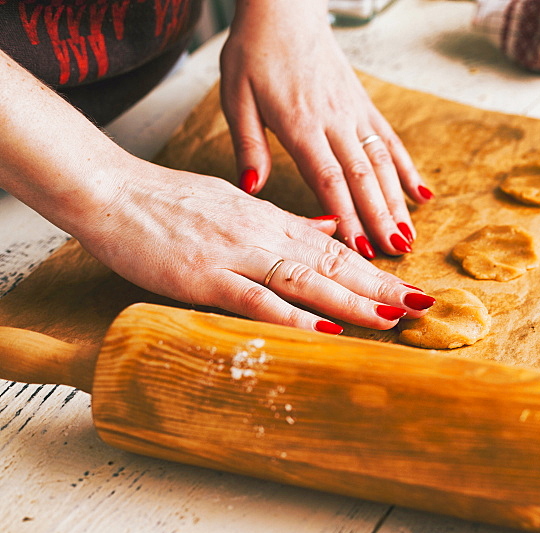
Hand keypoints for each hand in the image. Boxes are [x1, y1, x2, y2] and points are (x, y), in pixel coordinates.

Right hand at [76, 158, 434, 331]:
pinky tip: (325, 330)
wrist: (111, 191)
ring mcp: (237, 255)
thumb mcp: (238, 204)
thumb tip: (327, 227)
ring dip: (352, 301)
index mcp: (272, 221)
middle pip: (334, 263)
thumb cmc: (171, 202)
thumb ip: (285, 222)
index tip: (410, 287)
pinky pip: (258, 298)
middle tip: (423, 306)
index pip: (336, 248)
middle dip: (381, 287)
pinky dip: (294, 316)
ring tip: (391, 319)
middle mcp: (264, 235)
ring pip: (307, 280)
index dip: (376, 270)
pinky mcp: (207, 276)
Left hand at [219, 0, 432, 259]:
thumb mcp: (235, 96)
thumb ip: (248, 144)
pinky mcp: (364, 105)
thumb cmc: (254, 51)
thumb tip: (253, 187)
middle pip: (363, 177)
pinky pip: (391, 141)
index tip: (357, 248)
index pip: (328, 179)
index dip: (346, 216)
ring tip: (409, 236)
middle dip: (379, 219)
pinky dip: (407, 169)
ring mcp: (354, 113)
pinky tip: (422, 194)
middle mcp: (334, 121)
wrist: (284, 7)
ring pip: (382, 164)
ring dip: (397, 203)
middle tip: (394, 254)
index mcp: (299, 123)